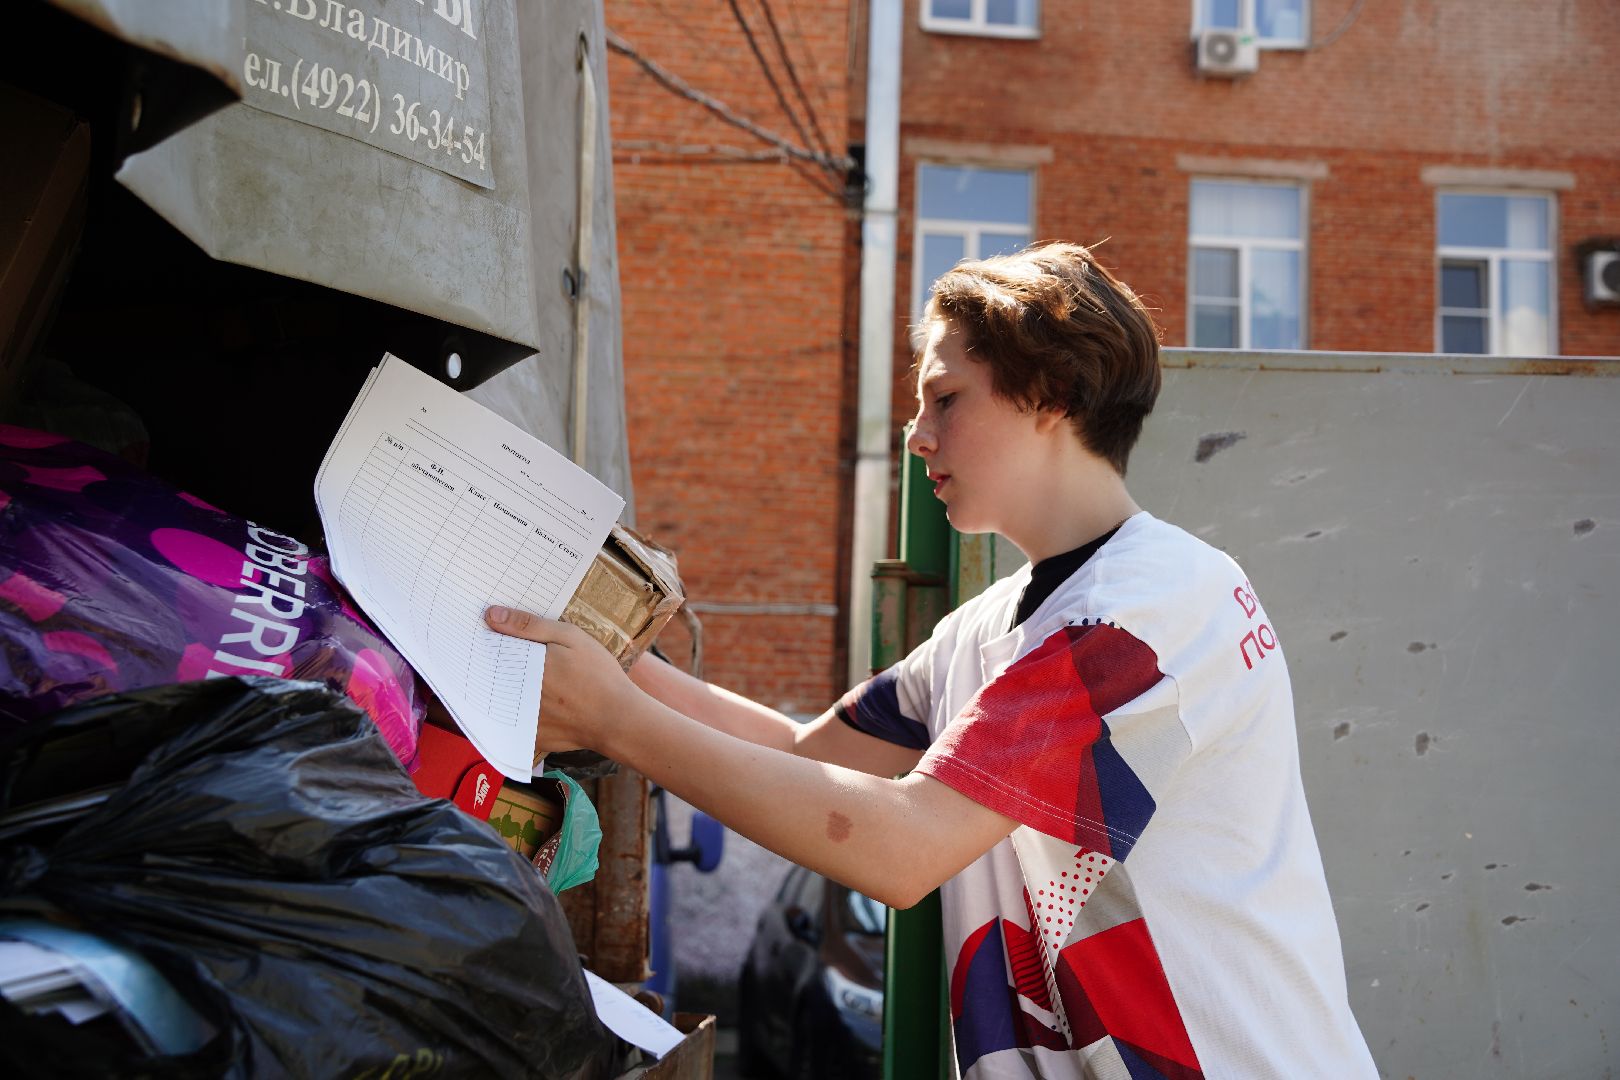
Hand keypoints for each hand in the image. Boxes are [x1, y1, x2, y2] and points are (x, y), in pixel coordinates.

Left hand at [484, 606, 634, 755]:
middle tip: (529, 663)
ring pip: (506, 699)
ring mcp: (523, 718)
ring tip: (542, 683)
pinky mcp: (532, 737)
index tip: (497, 635)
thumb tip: (492, 615)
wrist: (619, 719)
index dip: (495, 641)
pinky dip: (525, 711)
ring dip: (511, 689)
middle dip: (502, 665)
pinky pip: (519, 722)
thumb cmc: (599, 675)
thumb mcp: (571, 638)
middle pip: (497, 675)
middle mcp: (517, 693)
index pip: (494, 650)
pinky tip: (547, 705)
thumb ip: (530, 626)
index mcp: (523, 665)